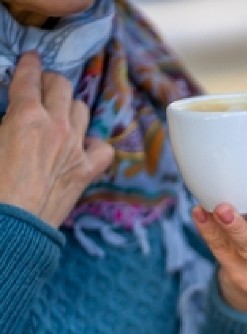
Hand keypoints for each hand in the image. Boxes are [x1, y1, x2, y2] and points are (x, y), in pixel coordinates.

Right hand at [0, 51, 113, 227]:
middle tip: (42, 84)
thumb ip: (4, 123)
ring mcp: (76, 148)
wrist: (9, 226)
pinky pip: (103, 148)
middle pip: (61, 87)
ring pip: (82, 111)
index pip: (28, 78)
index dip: (28, 65)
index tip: (30, 60)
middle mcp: (56, 127)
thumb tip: (9, 118)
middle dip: (50, 81)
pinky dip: (94, 143)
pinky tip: (83, 144)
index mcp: (25, 116)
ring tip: (60, 111)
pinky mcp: (86, 172)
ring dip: (70, 106)